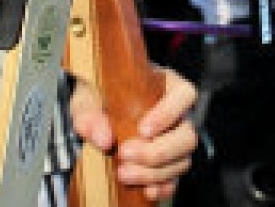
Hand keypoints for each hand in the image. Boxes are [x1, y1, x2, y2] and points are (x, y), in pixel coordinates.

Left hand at [70, 65, 198, 201]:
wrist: (96, 109)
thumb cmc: (97, 95)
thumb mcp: (87, 97)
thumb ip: (90, 114)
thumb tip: (103, 138)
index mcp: (165, 85)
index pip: (184, 95)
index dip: (168, 114)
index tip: (142, 130)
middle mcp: (179, 113)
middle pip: (187, 135)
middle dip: (158, 151)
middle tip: (125, 154)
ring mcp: (177, 139)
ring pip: (182, 159)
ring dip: (155, 172)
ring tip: (124, 173)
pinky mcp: (171, 161)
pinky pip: (176, 177)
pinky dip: (162, 186)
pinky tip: (146, 190)